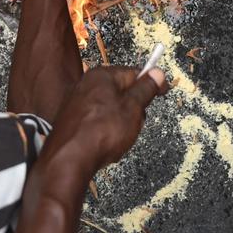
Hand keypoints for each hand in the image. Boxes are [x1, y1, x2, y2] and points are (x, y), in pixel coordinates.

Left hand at [39, 65, 167, 187]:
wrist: (69, 159)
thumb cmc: (102, 131)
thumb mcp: (133, 108)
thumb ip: (145, 89)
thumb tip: (157, 72)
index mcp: (101, 76)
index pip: (133, 73)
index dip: (150, 83)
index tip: (162, 91)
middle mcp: (85, 85)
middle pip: (121, 92)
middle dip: (134, 109)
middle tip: (136, 123)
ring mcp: (76, 104)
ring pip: (110, 110)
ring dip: (121, 124)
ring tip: (119, 138)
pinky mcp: (71, 123)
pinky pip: (97, 123)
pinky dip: (105, 132)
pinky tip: (106, 145)